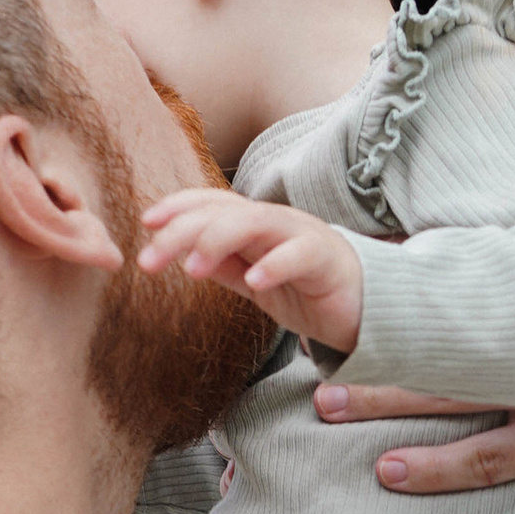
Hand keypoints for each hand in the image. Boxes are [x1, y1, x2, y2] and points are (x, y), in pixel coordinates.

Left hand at [138, 187, 365, 357]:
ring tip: (193, 269)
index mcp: (257, 224)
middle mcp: (277, 222)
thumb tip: (181, 257)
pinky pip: (300, 256)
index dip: (178, 206)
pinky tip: (254, 281)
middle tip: (148, 261)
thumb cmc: (310, 291)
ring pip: (257, 223)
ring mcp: (304, 236)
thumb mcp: (255, 280)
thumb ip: (224, 266)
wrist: (369, 310)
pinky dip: (275, 265)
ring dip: (219, 241)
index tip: (145, 224)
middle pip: (225, 211)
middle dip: (182, 231)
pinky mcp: (329, 260)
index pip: (213, 203)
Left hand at [315, 234, 514, 513]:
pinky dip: (440, 468)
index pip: (477, 256)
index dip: (409, 255)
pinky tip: (391, 472)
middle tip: (307, 325)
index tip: (350, 246)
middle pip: (447, 326)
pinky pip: (494, 459)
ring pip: (456, 396)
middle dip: (375, 327)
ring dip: (386, 399)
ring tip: (322, 398)